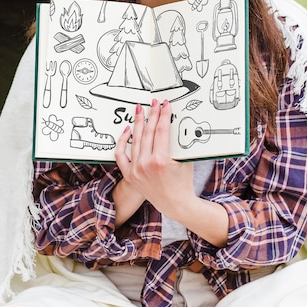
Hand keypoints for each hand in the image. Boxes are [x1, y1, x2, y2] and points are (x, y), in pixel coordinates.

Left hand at [114, 99, 194, 219]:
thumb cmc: (183, 183)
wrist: (175, 204)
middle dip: (152, 115)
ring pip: (135, 140)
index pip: (161, 131)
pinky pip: (121, 155)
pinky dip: (123, 141)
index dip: (163, 115)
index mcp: (161, 161)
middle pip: (148, 132)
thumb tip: (173, 122)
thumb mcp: (184, 160)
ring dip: (138, 123)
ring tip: (139, 110)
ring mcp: (135, 170)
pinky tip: (127, 129)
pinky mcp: (129, 174)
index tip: (165, 105)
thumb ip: (178, 142)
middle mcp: (145, 165)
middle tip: (153, 103)